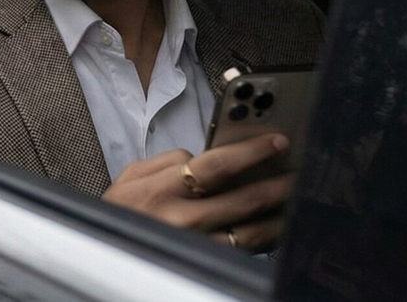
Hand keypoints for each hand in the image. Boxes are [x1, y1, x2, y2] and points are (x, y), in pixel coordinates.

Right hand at [101, 134, 291, 251]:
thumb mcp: (130, 176)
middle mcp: (182, 220)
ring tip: (295, 198)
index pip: (216, 165)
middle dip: (278, 182)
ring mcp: (197, 246)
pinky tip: (278, 224)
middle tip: (299, 170)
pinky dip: (267, 237)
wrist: (107, 251)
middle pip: (244, 199)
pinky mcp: (206, 264)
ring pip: (253, 230)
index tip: (275, 142)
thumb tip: (203, 157)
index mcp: (161, 190)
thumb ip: (167, 159)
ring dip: (280, 213)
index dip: (251, 152)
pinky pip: (246, 251)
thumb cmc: (119, 211)